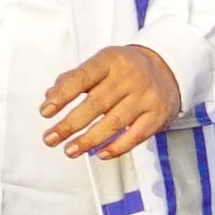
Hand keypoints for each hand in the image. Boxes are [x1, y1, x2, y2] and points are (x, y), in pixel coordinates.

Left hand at [40, 43, 184, 159]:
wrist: (168, 67)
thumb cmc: (125, 69)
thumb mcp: (101, 63)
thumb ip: (74, 78)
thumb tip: (50, 96)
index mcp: (110, 60)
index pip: (82, 77)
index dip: (62, 95)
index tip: (45, 111)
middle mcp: (129, 77)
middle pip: (96, 104)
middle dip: (69, 124)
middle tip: (50, 139)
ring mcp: (145, 96)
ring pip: (114, 122)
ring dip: (89, 140)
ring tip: (70, 150)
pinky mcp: (158, 114)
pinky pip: (137, 135)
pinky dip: (117, 147)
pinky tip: (100, 154)